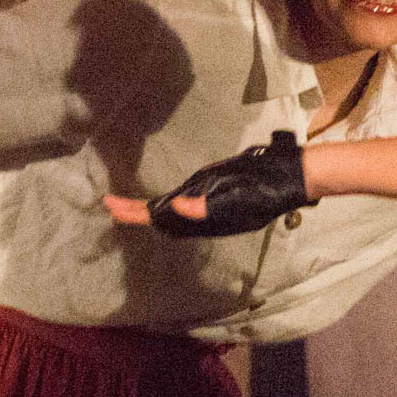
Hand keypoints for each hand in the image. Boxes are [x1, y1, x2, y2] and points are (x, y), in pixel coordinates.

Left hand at [102, 131, 308, 237]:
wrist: (288, 178)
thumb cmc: (264, 188)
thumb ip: (207, 206)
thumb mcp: (236, 197)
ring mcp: (205, 202)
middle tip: (108, 202)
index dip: (134, 214)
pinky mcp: (212, 190)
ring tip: (123, 204)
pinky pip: (181, 201)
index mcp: (200, 217)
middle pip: (159, 218)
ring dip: (146, 210)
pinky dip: (164, 202)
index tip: (112, 206)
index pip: (159, 218)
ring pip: (168, 212)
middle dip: (133, 212)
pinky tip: (158, 200)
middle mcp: (199, 213)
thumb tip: (175, 208)